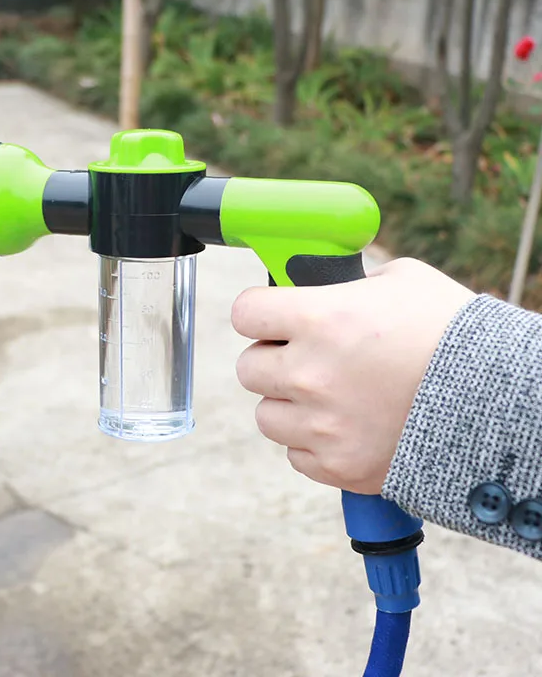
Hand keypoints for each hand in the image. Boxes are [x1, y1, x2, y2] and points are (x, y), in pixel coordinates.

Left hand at [232, 258, 474, 494]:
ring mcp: (321, 425)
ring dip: (289, 404)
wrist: (502, 402)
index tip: (270, 315)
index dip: (258, 311)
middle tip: (303, 356)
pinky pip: (296, 455)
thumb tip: (317, 285)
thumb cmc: (454, 333)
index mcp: (319, 318)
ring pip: (267, 416)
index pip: (245, 312)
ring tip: (328, 395)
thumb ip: (347, 283)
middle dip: (272, 359)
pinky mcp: (338, 466)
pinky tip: (344, 426)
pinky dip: (312, 442)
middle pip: (249, 368)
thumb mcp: (401, 281)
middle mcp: (309, 373)